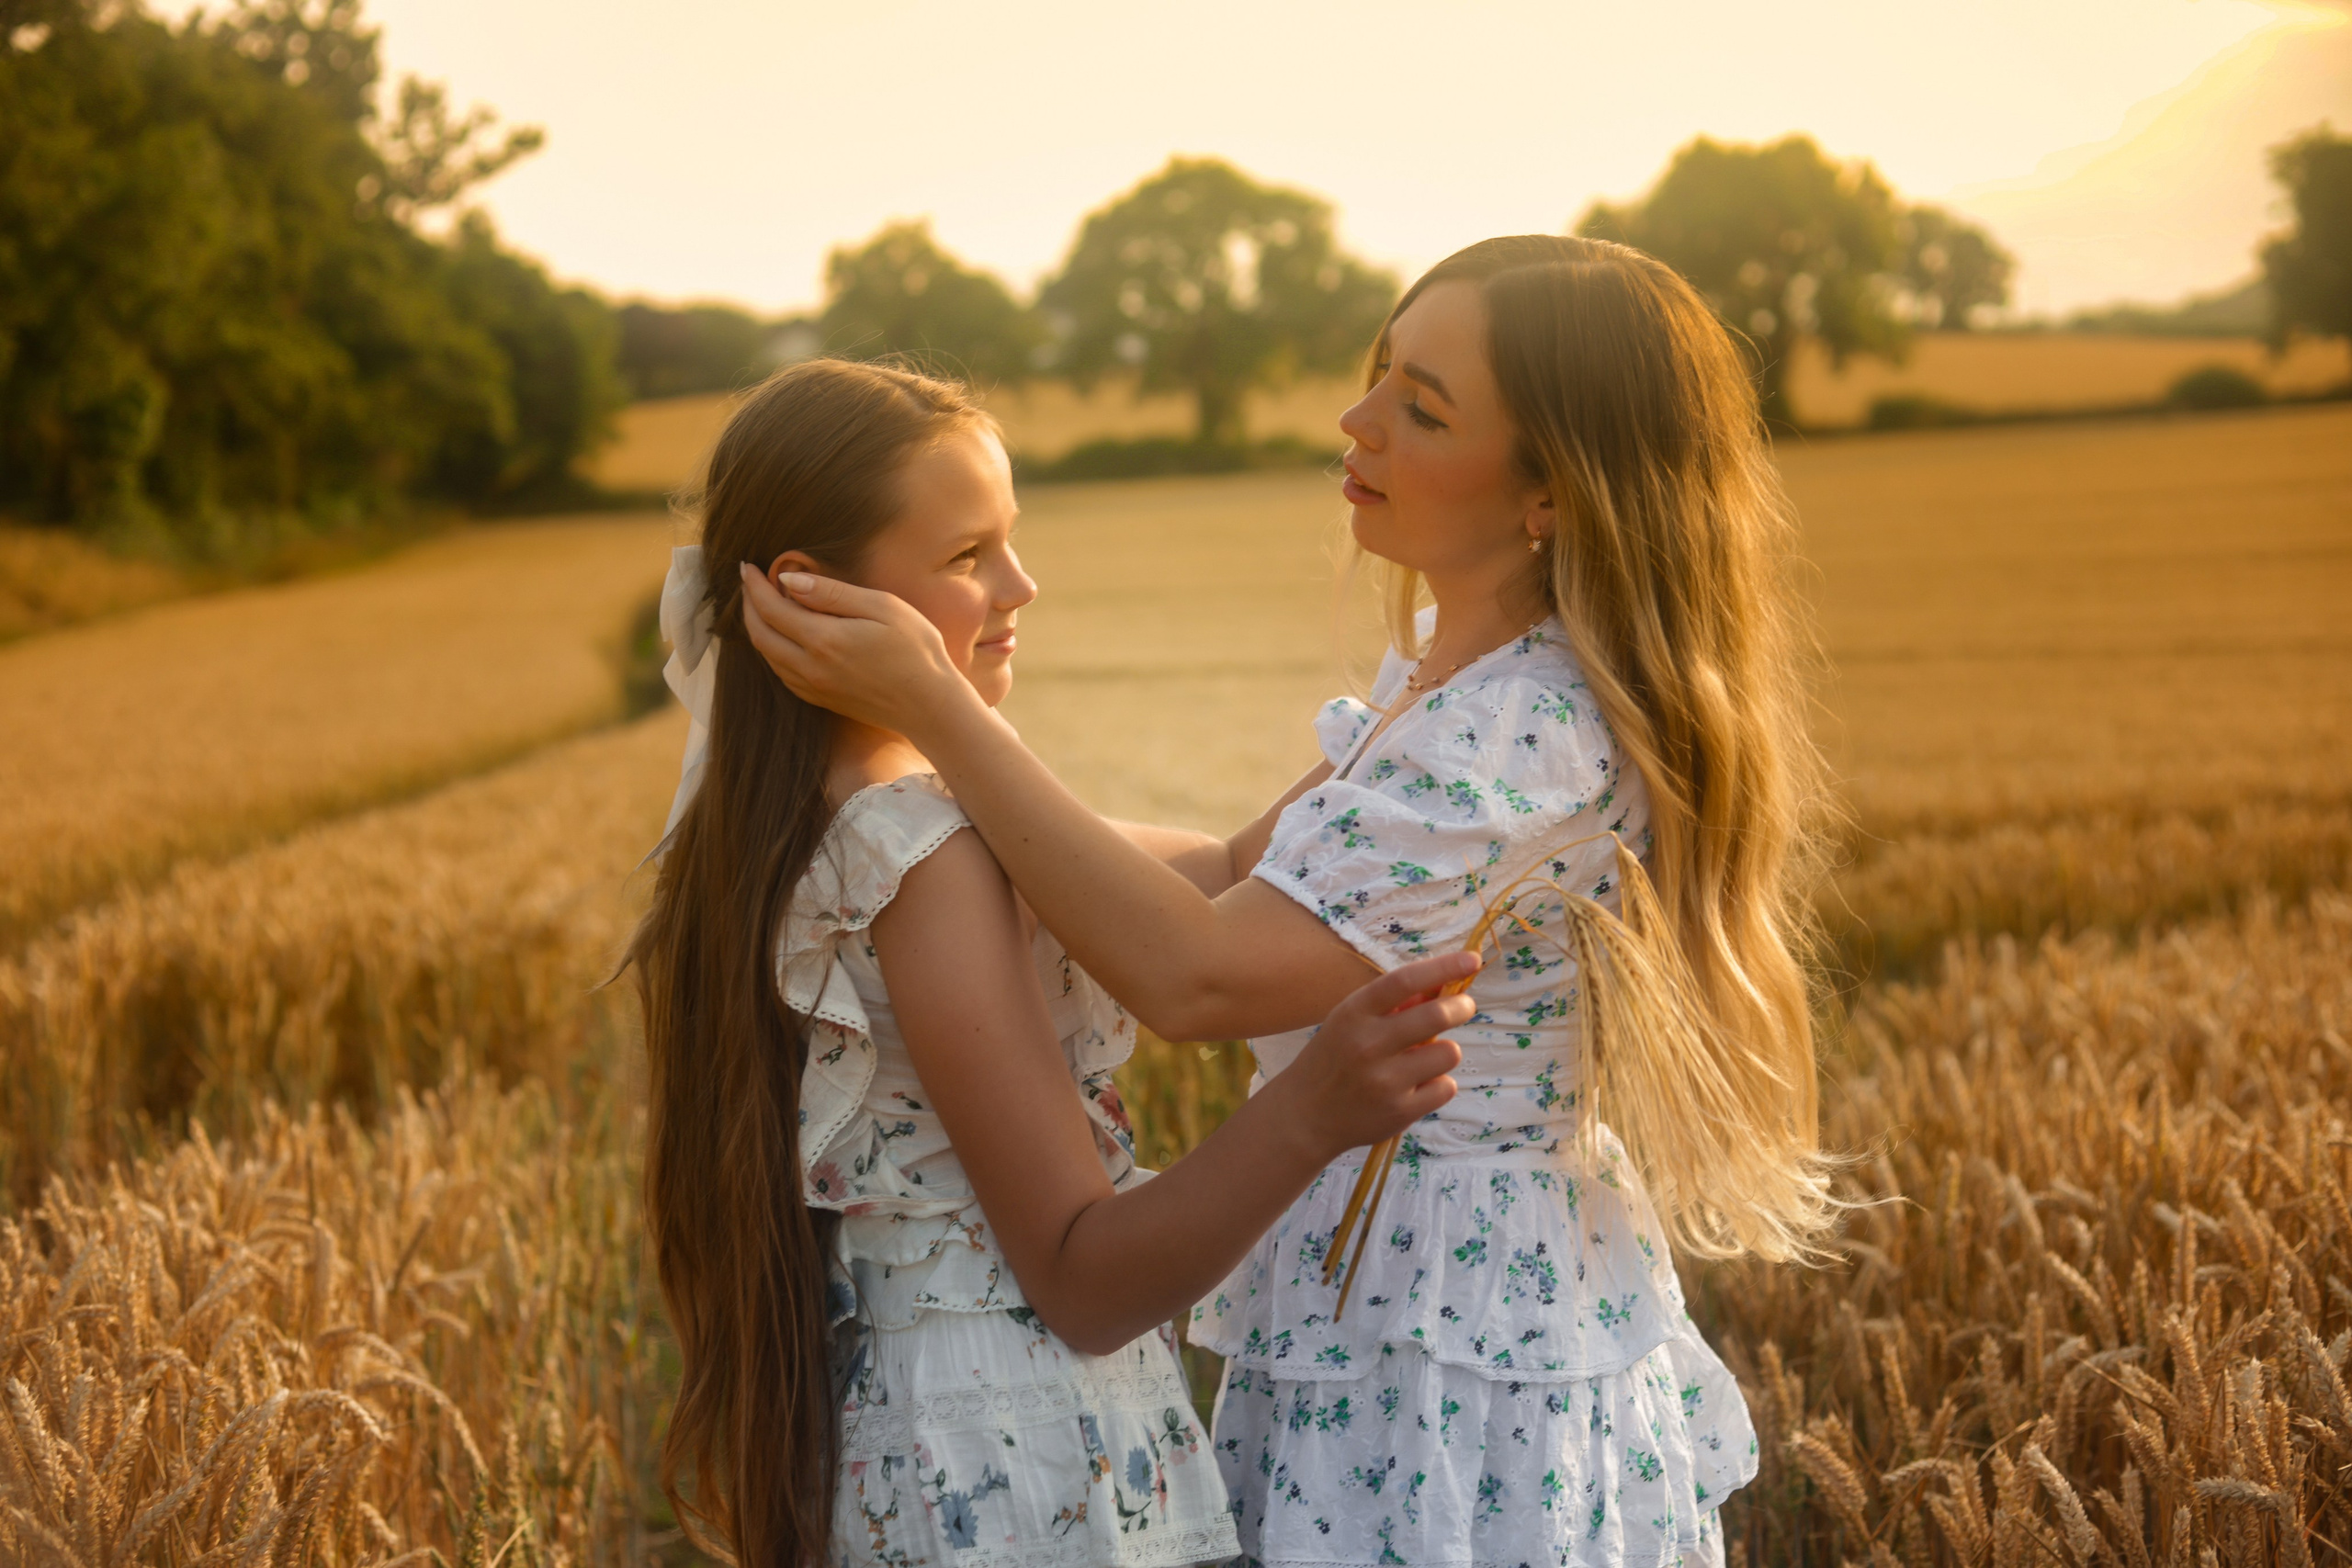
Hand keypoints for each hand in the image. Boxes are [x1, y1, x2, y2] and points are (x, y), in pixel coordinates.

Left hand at [737, 563, 973, 737]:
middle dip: (748, 605)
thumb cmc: (916, 651)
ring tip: (760, 605)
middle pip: (759, 634)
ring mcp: (814, 688)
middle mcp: (810, 667)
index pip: (771, 608)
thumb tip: (788, 580)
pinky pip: (782, 674)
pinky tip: (781, 638)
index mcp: (823, 640)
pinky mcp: (821, 700)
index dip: (754, 585)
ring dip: (757, 629)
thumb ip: (833, 593)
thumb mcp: (883, 608)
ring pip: (767, 656)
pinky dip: (772, 651)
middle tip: (748, 582)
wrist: (931, 706)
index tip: (747, 566)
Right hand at [1266, 951, 1473, 1160]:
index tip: (1471, 958)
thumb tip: (1444, 984)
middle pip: (1436, 1015)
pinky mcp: (1400, 1111)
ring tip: (1424, 1060)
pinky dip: (1438, 1085)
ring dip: (1444, 1052)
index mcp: (1354, 1014)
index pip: (1404, 981)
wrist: (1305, 1116)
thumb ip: (1395, 1004)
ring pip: (1449, 1053)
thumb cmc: (1334, 1059)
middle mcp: (1368, 1045)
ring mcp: (1385, 1081)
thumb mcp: (1351, 1022)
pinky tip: (1416, 1087)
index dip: (1443, 966)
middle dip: (1461, 1006)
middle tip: (1465, 1006)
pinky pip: (1446, 1087)